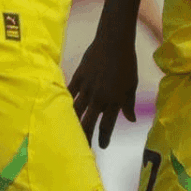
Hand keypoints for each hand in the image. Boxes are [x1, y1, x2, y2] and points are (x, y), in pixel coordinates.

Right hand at [69, 30, 139, 148]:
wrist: (114, 42)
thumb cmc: (127, 63)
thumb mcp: (132, 85)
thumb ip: (129, 104)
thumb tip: (130, 120)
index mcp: (115, 100)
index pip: (107, 125)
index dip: (104, 138)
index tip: (102, 146)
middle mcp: (100, 97)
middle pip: (89, 123)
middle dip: (85, 138)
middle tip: (82, 148)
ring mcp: (87, 88)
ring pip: (76, 111)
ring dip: (72, 124)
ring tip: (67, 135)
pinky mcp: (78, 77)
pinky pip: (69, 94)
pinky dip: (65, 103)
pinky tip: (59, 112)